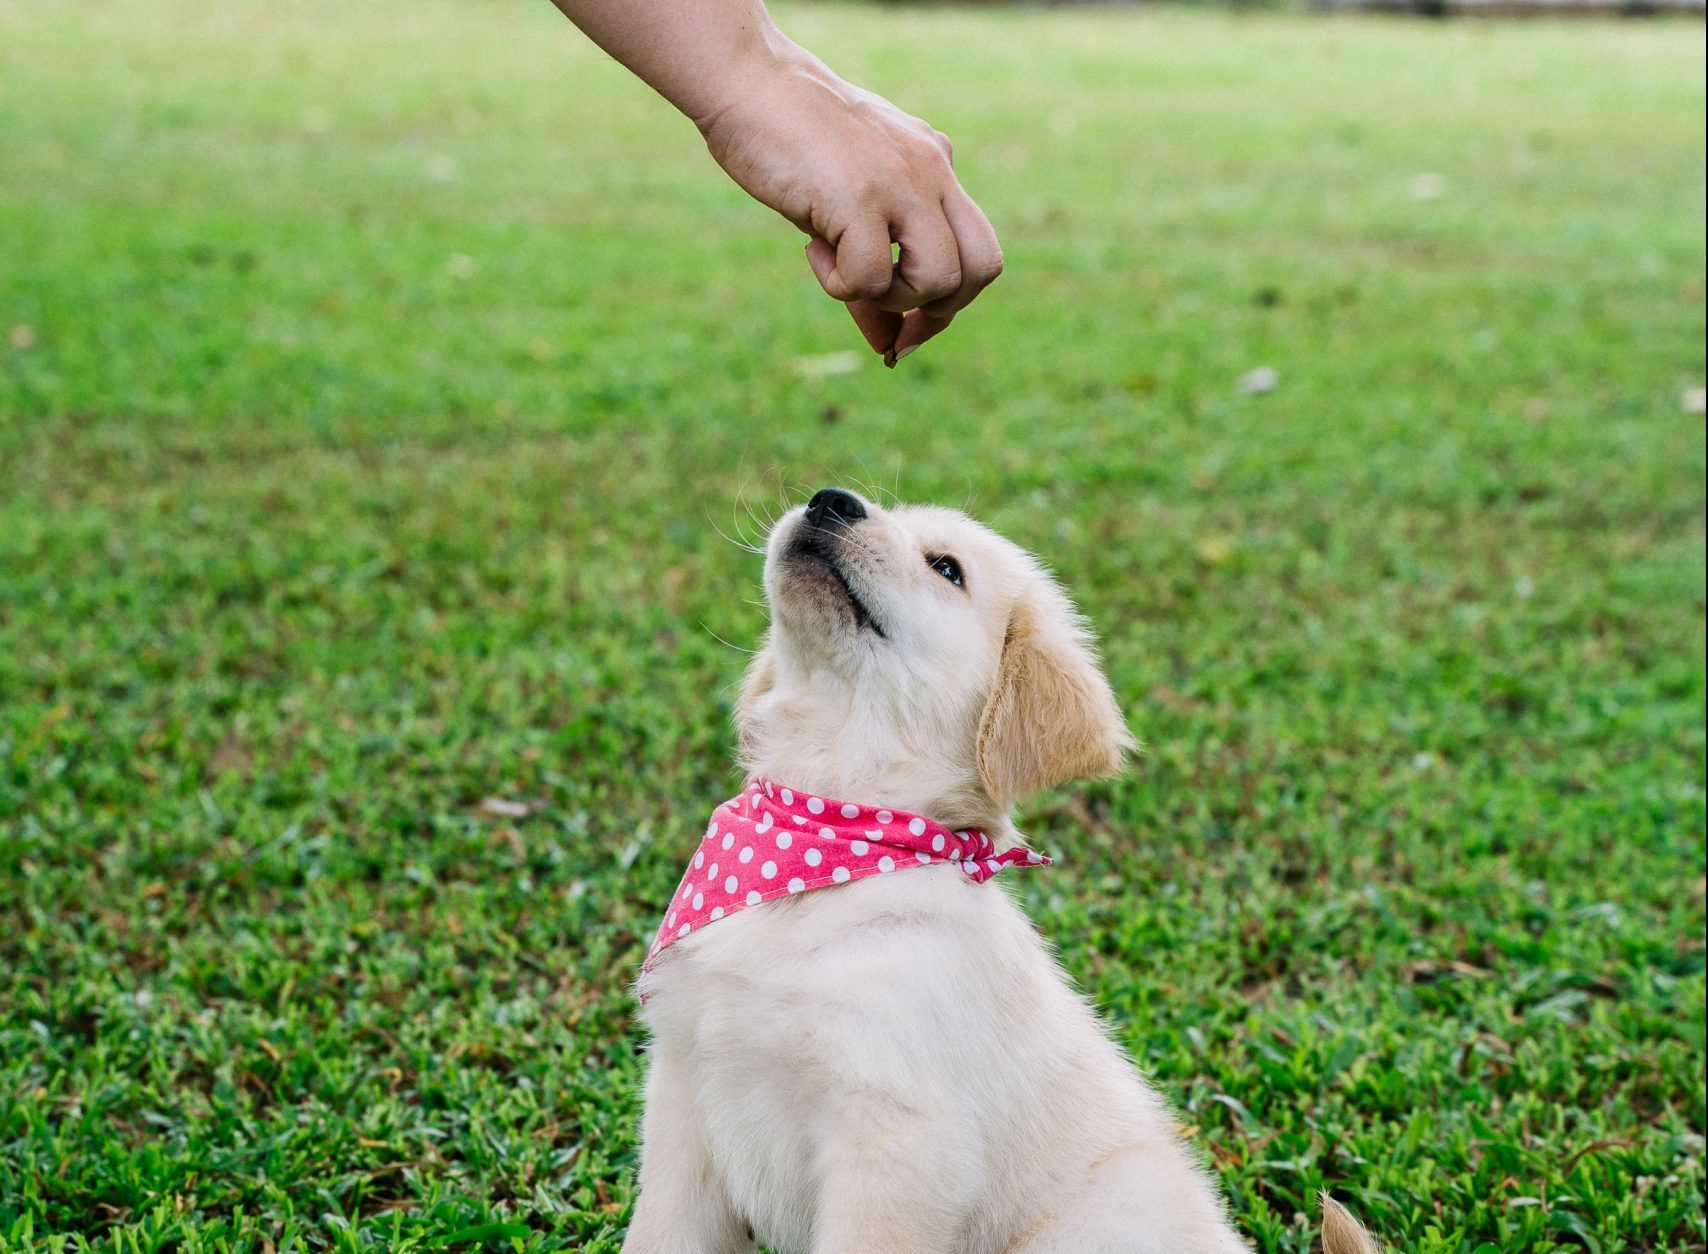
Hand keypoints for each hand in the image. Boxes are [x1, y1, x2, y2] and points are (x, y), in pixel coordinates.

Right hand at [696, 44, 1001, 364]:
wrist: (749, 82)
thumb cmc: (787, 142)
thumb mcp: (844, 209)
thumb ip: (875, 269)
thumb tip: (888, 348)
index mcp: (935, 167)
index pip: (978, 251)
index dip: (949, 305)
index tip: (906, 331)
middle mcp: (932, 172)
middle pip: (982, 268)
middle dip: (939, 311)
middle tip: (889, 320)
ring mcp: (902, 183)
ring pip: (938, 279)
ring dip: (888, 298)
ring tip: (842, 267)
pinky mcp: (862, 196)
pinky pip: (873, 277)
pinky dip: (840, 283)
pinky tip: (813, 247)